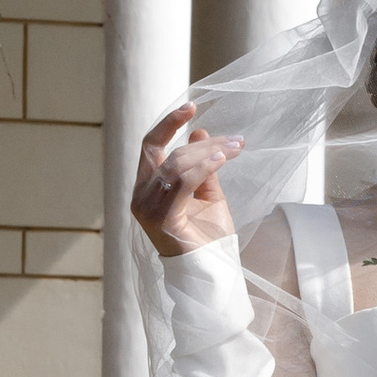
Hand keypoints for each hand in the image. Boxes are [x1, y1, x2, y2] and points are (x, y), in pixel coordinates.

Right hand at [134, 104, 243, 255]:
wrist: (211, 271)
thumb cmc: (208, 236)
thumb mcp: (207, 193)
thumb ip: (202, 165)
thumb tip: (200, 132)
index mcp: (146, 186)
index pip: (151, 145)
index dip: (168, 123)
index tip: (191, 106)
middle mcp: (140, 195)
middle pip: (166, 152)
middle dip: (202, 142)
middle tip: (235, 140)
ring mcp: (147, 208)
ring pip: (176, 165)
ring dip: (209, 153)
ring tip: (235, 148)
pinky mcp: (161, 218)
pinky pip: (183, 183)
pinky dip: (203, 168)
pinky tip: (222, 159)